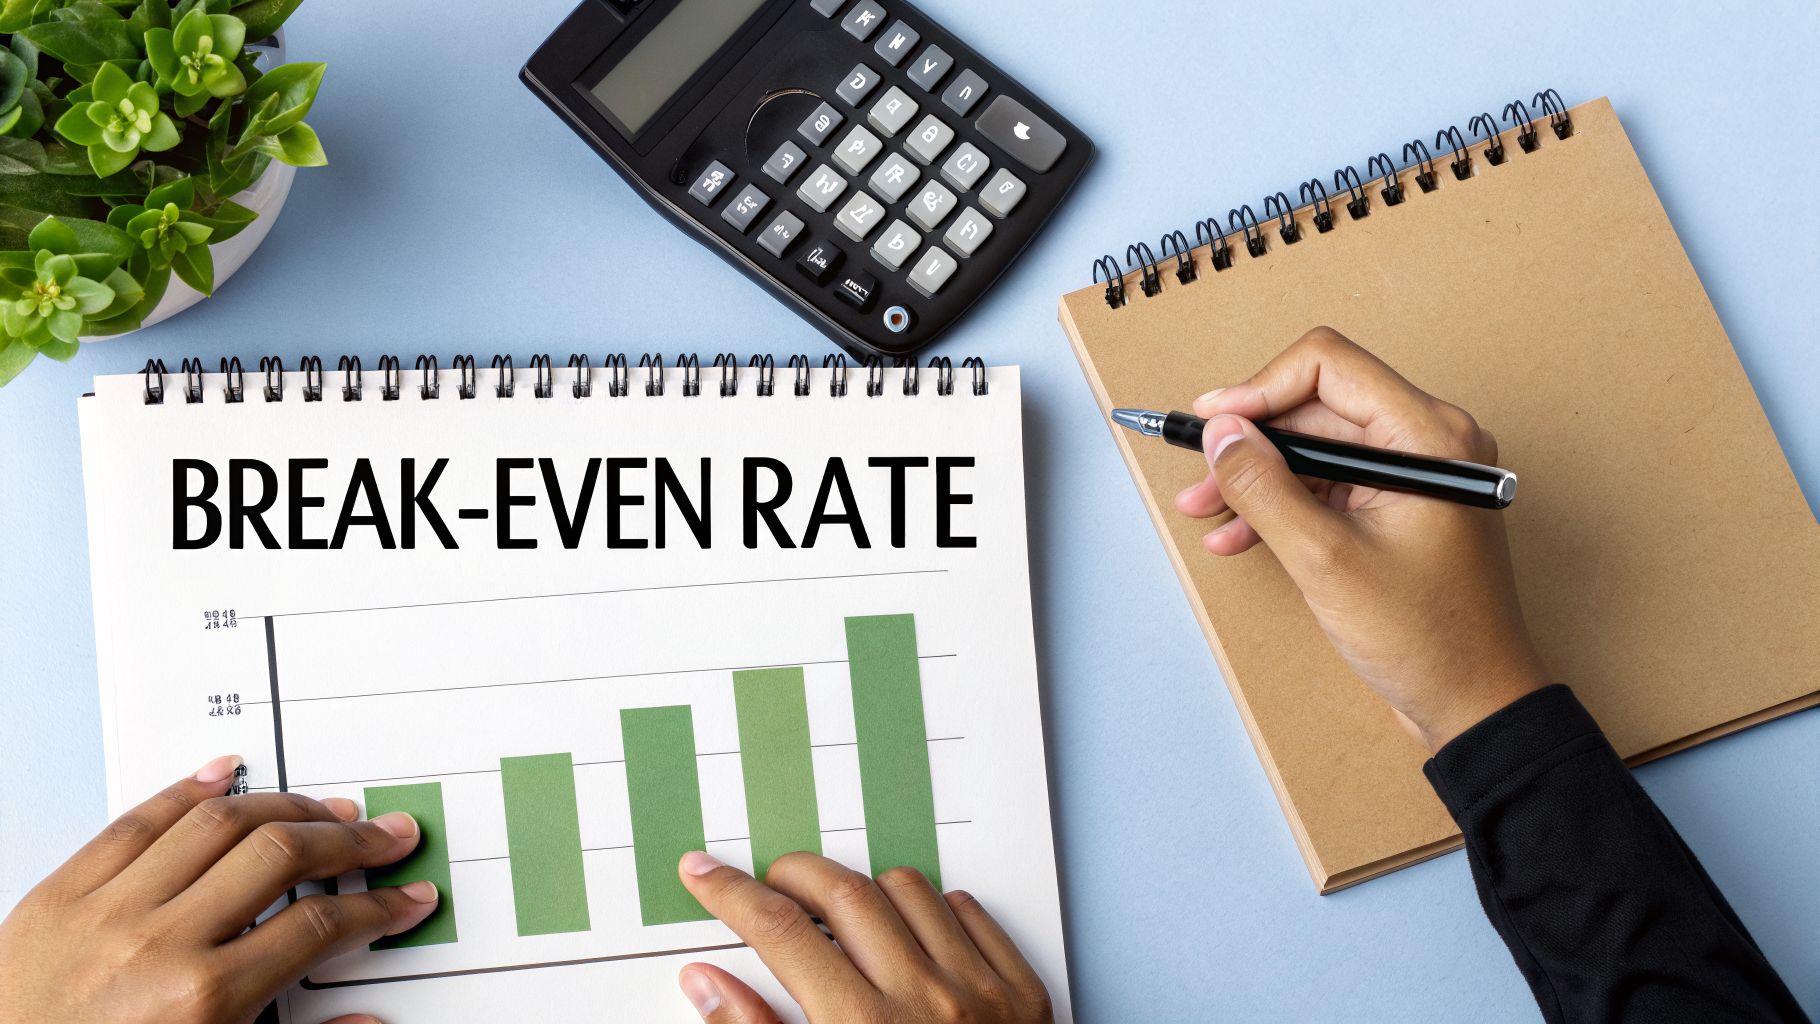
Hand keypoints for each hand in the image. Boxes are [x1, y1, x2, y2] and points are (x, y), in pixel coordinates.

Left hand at [0, 754, 437, 1023]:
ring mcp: (105, 911)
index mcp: (202, 1001)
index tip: (404, 899)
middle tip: (385, 835)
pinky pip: (132, 823)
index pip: (320, 930)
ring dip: (284, 806)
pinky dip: (184, 791)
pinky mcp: (57, 896)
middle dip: (348, 841)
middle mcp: (158, 944)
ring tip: (324, 807)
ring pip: (216, 824)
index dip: (377, 909)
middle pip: (279, 857)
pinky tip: (223, 776)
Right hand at [672, 851, 1050, 1023]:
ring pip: (909, 891)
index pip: (779, 932)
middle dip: (793, 874)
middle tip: (768, 882)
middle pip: (843, 894)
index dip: (733, 893)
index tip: (706, 874)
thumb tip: (705, 984)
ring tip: (840, 913)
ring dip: (865, 890)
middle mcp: (925, 1002)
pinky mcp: (1024, 997)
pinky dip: (935, 910)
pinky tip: (911, 933)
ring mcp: (982, 994)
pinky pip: (971, 915)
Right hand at [1176, 327, 1547, 751]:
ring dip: (1257, 477)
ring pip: (1316, 448)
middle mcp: (1428, 441)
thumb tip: (1220, 434)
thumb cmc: (1426, 637)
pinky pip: (1330, 485)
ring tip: (1204, 511)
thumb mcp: (1324, 559)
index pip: (1327, 366)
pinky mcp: (1400, 508)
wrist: (1474, 704)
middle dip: (1249, 441)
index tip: (1211, 425)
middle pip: (1316, 407)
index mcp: (1428, 435)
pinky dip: (1283, 505)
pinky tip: (1238, 536)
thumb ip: (1264, 487)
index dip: (1258, 388)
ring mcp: (1415, 475)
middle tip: (1196, 476)